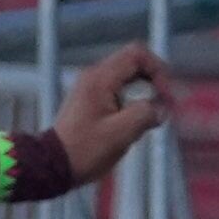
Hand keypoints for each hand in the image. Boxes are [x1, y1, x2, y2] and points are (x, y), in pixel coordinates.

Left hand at [52, 43, 176, 182]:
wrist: (53, 164)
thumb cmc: (84, 150)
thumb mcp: (120, 134)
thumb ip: (144, 115)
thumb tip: (162, 108)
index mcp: (100, 79)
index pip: (137, 55)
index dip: (158, 70)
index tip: (165, 95)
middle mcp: (95, 75)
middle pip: (133, 63)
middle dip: (153, 82)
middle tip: (162, 106)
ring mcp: (91, 86)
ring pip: (127, 77)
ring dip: (143, 93)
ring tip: (149, 117)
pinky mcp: (91, 98)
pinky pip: (119, 89)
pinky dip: (132, 100)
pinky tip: (134, 122)